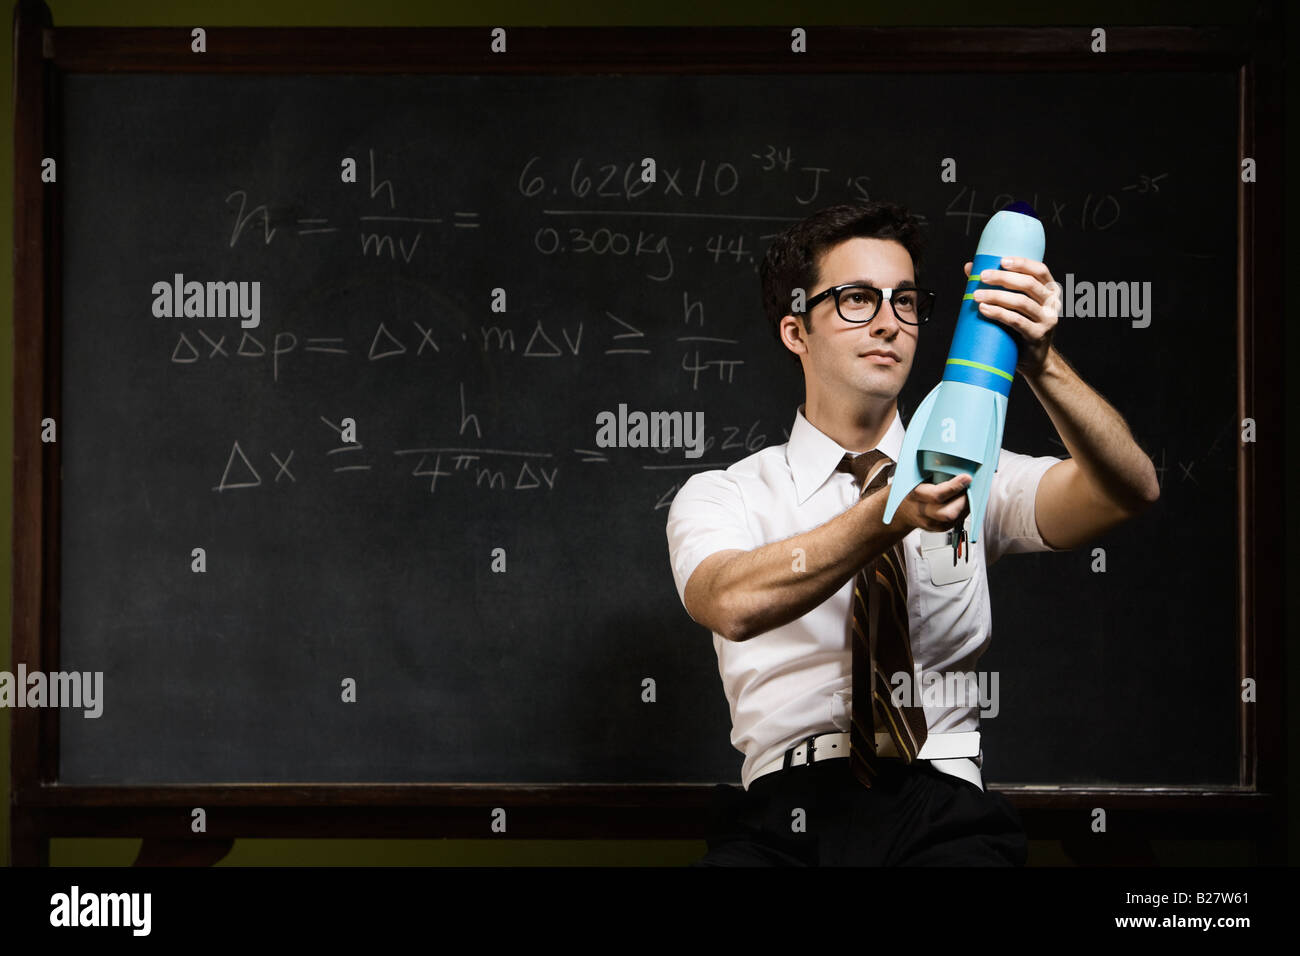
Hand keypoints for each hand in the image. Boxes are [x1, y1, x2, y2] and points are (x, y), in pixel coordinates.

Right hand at [891, 474, 970, 533]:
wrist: (902, 509)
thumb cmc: (912, 489)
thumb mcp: (917, 476)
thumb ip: (933, 471)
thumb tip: (956, 464)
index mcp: (915, 495)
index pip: (936, 495)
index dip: (954, 486)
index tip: (966, 478)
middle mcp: (922, 511)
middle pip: (948, 513)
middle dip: (964, 500)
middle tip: (970, 488)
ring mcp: (931, 523)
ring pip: (954, 519)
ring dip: (965, 505)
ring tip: (967, 494)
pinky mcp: (939, 528)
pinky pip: (956, 522)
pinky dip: (962, 511)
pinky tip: (962, 502)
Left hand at [963, 257, 1059, 377]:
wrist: (1032, 360)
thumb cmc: (1019, 328)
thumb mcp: (1012, 305)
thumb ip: (995, 286)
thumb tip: (970, 267)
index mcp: (1049, 291)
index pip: (1039, 271)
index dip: (1022, 263)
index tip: (1001, 260)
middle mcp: (1052, 303)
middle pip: (1028, 284)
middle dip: (1003, 278)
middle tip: (982, 277)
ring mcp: (1047, 320)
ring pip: (1021, 302)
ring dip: (997, 296)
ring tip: (976, 295)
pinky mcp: (1037, 336)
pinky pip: (1017, 321)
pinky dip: (999, 313)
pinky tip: (984, 309)